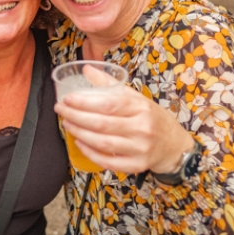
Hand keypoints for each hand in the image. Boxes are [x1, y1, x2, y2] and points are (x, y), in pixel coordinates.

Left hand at [54, 68, 194, 173]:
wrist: (173, 144)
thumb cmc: (150, 117)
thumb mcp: (136, 97)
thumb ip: (110, 83)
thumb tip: (87, 69)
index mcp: (141, 107)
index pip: (109, 104)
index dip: (85, 102)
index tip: (67, 99)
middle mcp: (142, 127)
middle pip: (102, 124)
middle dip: (76, 116)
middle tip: (60, 110)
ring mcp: (140, 148)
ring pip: (103, 143)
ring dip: (80, 133)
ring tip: (67, 124)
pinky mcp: (136, 165)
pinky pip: (108, 161)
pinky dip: (90, 152)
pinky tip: (79, 142)